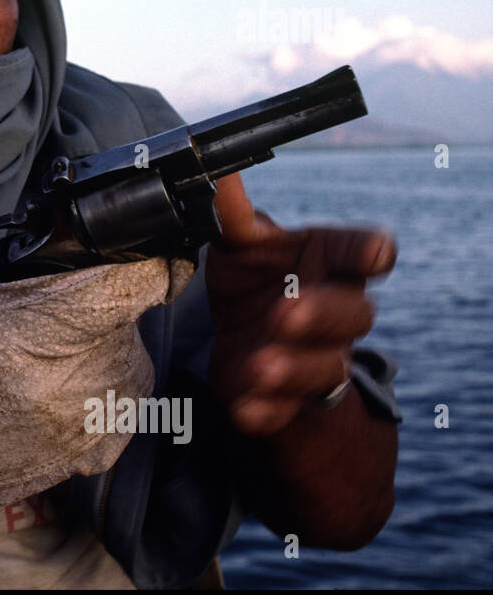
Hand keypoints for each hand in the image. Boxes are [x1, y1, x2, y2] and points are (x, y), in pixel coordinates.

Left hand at [205, 173, 395, 436]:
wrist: (247, 353)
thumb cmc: (255, 285)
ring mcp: (313, 363)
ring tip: (260, 365)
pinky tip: (245, 409)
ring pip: (322, 369)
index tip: (375, 252)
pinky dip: (264, 411)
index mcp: (328, 267)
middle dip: (323, 314)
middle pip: (354, 315)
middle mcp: (334, 317)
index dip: (369, 252)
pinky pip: (282, 413)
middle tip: (286, 313)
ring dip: (292, 367)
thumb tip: (218, 181)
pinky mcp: (284, 402)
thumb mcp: (241, 249)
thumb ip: (234, 221)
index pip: (360, 253)